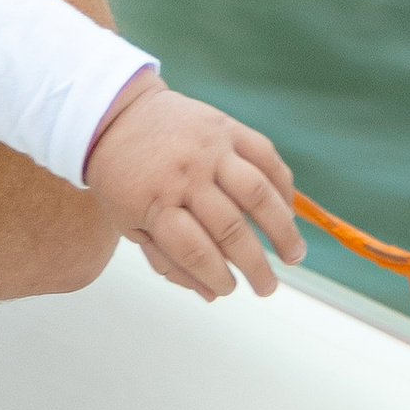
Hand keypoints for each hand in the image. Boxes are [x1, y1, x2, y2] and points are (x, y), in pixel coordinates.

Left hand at [83, 75, 303, 300]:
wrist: (116, 114)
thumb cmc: (124, 177)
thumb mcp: (128, 221)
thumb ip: (167, 258)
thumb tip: (213, 295)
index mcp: (152, 202)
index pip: (194, 251)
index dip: (217, 277)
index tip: (230, 289)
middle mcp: (183, 174)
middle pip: (229, 228)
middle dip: (255, 266)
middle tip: (267, 287)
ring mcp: (207, 148)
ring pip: (257, 193)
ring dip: (282, 229)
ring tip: (294, 256)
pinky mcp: (225, 126)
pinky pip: (265, 157)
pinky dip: (283, 187)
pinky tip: (287, 213)